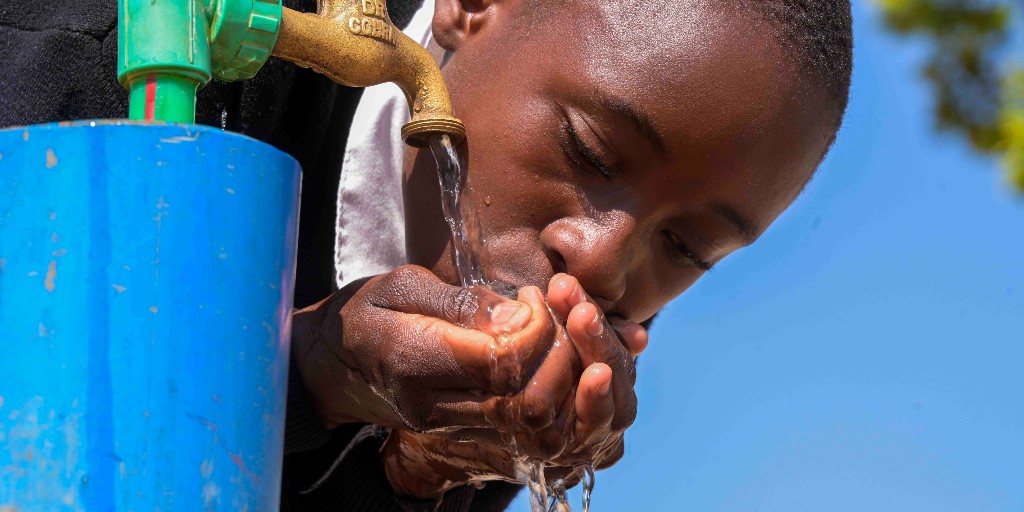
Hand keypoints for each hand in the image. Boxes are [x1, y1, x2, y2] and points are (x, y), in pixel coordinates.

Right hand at [291, 264, 552, 433]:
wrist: (330, 366)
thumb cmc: (366, 313)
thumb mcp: (403, 286)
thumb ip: (462, 302)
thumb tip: (519, 316)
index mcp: (413, 360)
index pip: (503, 363)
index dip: (537, 330)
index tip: (533, 297)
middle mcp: (433, 405)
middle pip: (526, 401)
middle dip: (560, 355)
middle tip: (554, 315)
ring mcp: (448, 427)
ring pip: (532, 423)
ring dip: (561, 380)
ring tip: (553, 336)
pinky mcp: (462, 435)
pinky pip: (523, 430)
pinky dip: (549, 396)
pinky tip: (544, 360)